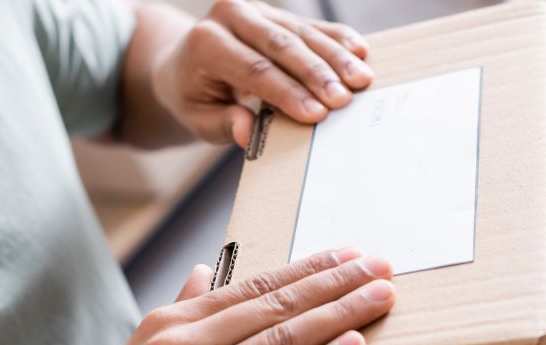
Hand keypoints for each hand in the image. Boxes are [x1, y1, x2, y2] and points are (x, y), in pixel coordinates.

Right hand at [49, 248, 393, 344]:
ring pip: (283, 342)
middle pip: (277, 307)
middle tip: (380, 265)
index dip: (307, 269)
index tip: (347, 254)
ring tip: (380, 296)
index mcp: (171, 325)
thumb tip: (204, 271)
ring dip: (339, 315)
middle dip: (336, 283)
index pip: (254, 286)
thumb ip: (180, 311)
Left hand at [151, 0, 373, 147]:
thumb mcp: (198, 118)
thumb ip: (222, 124)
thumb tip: (247, 132)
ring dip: (335, 57)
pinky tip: (360, 51)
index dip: (287, 92)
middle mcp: (230, 16)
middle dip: (317, 74)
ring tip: (361, 80)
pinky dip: (337, 39)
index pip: (254, 69)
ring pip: (301, 32)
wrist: (183, 64)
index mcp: (206, 42)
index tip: (316, 114)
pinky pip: (311, 25)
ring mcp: (255, 9)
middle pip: (281, 46)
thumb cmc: (194, 96)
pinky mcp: (276, 13)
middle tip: (344, 99)